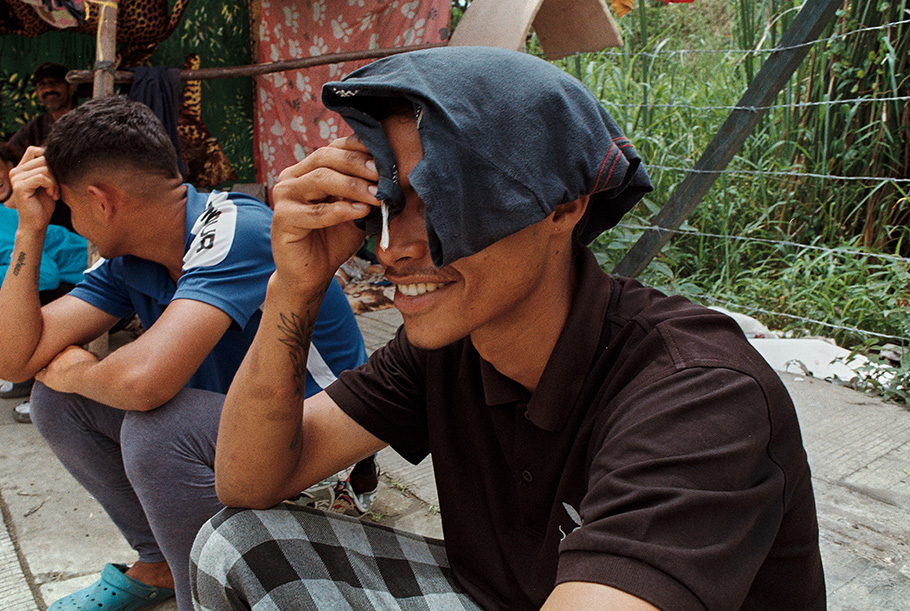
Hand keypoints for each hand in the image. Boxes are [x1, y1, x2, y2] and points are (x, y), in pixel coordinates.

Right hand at [6, 147, 58, 231]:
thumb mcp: (49, 182)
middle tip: (56, 188)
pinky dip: (51, 186)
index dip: (48, 158)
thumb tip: (58, 153)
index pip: (34, 150)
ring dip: (54, 182)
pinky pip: (42, 177)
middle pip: (43, 158)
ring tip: (53, 193)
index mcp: (21, 168)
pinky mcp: (20, 186)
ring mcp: (16, 178)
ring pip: (44, 168)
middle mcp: (16, 171)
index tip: (55, 175)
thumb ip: (48, 168)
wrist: (37, 223)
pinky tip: (52, 195)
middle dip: (54, 173)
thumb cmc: (45, 204)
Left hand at [35, 345, 97, 393]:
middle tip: (66, 368)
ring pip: (47, 364)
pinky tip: (39, 376)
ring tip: (54, 371)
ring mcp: (52, 365)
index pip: (68, 351)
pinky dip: (39, 375)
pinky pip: (38, 375)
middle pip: (57, 357)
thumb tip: (92, 354)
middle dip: (61, 362)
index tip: (76, 362)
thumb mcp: (93, 358)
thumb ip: (90, 355)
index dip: (71, 357)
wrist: (84, 377)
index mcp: (71, 348)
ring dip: (51, 368)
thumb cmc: (92, 368)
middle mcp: (59, 354)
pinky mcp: (47, 376)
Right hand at [270, 134, 379, 291]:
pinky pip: (316, 212)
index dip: (358, 148)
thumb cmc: (334, 239)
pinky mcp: (282, 219)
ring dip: (353, 186)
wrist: (313, 274)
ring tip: (377, 196)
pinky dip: (341, 211)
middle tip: (382, 175)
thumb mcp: (354, 210)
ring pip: (321, 179)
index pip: (333, 148)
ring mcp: (284, 196)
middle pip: (326, 157)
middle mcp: (292, 177)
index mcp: (308, 169)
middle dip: (358, 164)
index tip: (384, 157)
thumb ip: (364, 191)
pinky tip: (361, 212)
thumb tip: (390, 174)